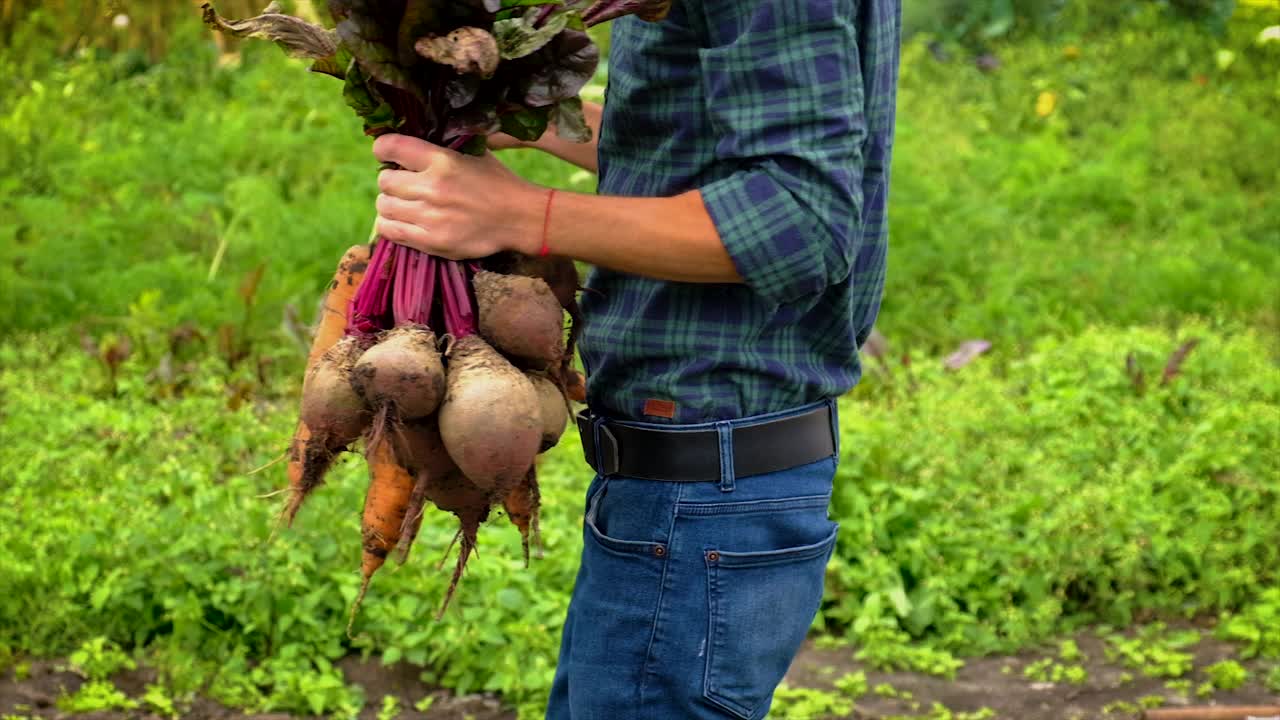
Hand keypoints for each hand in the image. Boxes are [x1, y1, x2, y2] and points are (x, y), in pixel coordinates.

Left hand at [372, 134, 543, 259]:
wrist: (519, 218)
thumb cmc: (497, 182)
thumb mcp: (473, 153)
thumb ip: (441, 148)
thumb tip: (408, 146)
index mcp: (442, 160)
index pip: (391, 147)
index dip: (382, 149)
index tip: (386, 154)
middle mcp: (433, 187)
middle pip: (384, 181)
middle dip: (390, 180)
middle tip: (402, 184)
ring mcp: (431, 217)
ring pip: (384, 206)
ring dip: (389, 203)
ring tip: (403, 204)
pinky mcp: (432, 241)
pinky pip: (391, 231)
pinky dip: (390, 224)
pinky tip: (401, 221)